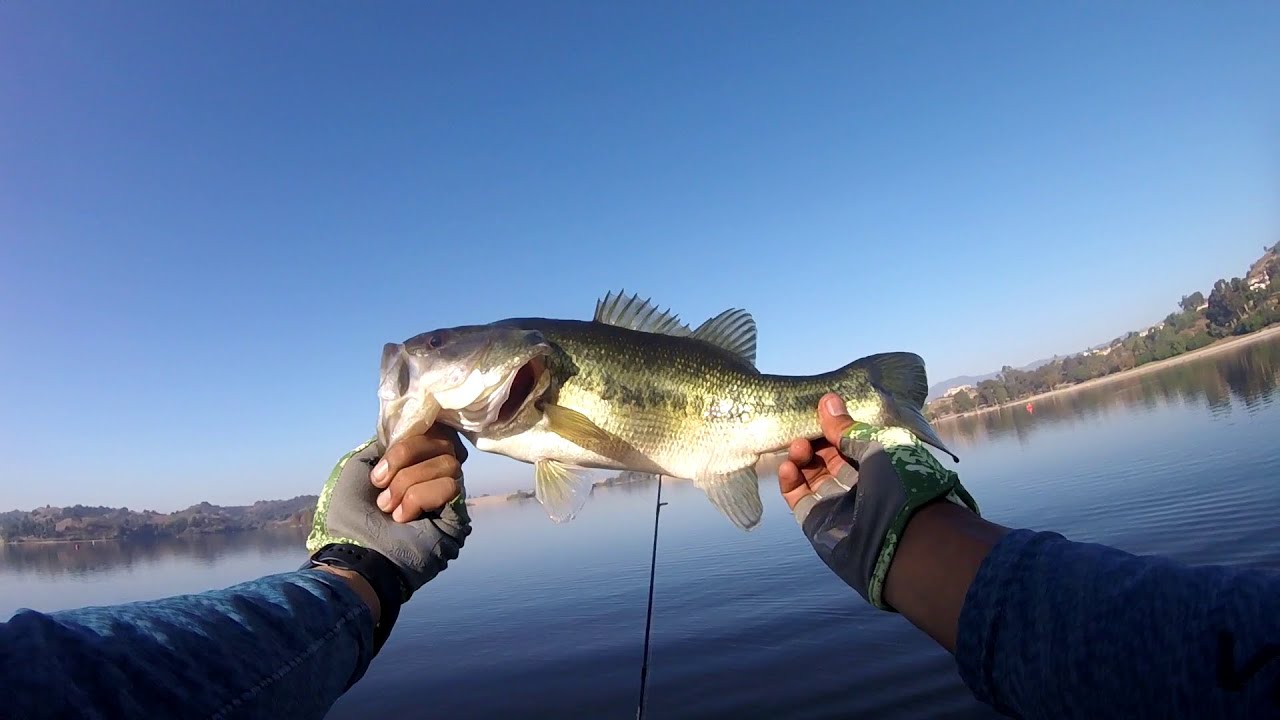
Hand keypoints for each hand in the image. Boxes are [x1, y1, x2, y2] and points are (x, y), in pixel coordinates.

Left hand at [306, 425, 470, 596]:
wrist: (354, 553)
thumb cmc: (349, 516)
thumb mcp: (359, 467)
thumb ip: (385, 444)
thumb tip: (407, 432)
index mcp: (412, 463)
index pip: (433, 431)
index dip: (412, 437)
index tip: (384, 456)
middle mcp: (434, 476)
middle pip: (443, 441)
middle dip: (405, 457)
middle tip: (380, 484)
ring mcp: (447, 496)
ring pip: (448, 463)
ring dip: (408, 482)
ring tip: (388, 508)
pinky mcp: (457, 515)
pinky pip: (450, 486)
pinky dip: (419, 497)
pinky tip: (403, 517)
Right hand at [778, 394, 979, 609]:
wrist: (901, 541)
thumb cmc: (902, 486)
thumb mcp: (877, 446)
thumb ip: (848, 428)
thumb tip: (827, 401)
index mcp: (883, 466)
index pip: (852, 442)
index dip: (834, 427)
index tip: (818, 411)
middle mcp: (861, 485)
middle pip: (829, 458)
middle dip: (814, 441)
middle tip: (803, 429)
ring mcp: (839, 506)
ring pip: (812, 476)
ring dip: (800, 458)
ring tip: (797, 447)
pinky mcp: (818, 523)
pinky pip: (799, 499)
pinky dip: (790, 481)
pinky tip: (787, 466)